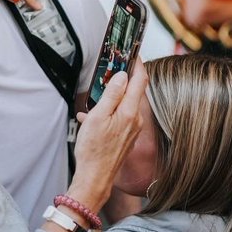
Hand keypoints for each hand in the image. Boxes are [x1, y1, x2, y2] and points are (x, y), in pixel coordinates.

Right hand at [67, 66, 146, 213]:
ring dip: (112, 98)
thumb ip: (111, 94)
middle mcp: (136, 120)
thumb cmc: (94, 151)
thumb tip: (122, 76)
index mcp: (130, 112)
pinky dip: (108, 113)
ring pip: (125, 105)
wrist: (95, 178)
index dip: (138, 64)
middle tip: (111, 69)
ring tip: (94, 99)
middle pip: (134, 91)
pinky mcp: (126, 138)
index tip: (133, 52)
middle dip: (123, 79)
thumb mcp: (98, 117)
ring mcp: (132, 130)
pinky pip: (120, 118)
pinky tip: (91, 120)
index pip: (140, 80)